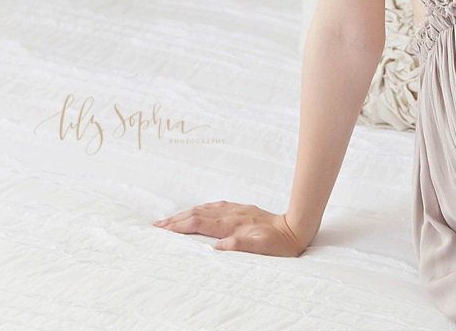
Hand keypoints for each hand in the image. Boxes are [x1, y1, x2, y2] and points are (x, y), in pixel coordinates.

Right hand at [154, 201, 308, 256]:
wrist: (296, 228)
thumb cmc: (279, 244)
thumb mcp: (262, 249)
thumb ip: (239, 246)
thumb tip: (217, 246)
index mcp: (232, 226)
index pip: (200, 223)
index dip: (180, 226)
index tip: (164, 229)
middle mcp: (231, 215)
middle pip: (198, 214)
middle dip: (177, 219)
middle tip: (158, 224)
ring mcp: (236, 211)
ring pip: (206, 209)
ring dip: (187, 213)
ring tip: (172, 218)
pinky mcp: (242, 210)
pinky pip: (216, 207)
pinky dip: (202, 209)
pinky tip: (200, 210)